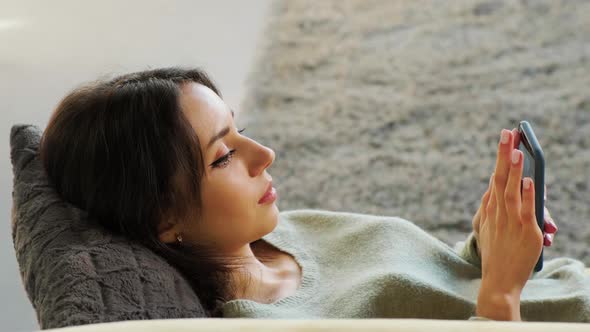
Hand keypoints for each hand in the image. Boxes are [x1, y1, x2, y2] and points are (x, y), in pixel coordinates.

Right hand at [472, 128, 557, 255]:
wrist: (497, 282)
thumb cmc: (495, 256)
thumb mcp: (488, 230)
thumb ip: (492, 208)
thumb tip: (494, 186)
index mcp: (490, 211)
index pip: (496, 179)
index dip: (501, 158)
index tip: (506, 139)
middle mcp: (498, 213)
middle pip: (500, 179)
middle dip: (503, 154)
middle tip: (507, 133)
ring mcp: (511, 222)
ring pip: (511, 191)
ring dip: (514, 170)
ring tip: (518, 151)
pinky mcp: (525, 233)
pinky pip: (526, 210)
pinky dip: (528, 195)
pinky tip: (531, 180)